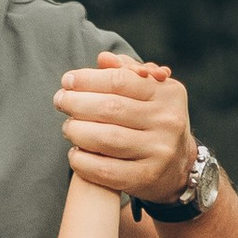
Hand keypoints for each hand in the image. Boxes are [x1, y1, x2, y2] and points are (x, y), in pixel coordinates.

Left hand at [56, 48, 195, 206]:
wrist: (177, 168)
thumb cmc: (153, 122)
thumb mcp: (150, 93)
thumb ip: (127, 74)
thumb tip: (103, 59)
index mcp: (168, 93)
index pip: (121, 80)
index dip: (89, 79)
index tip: (67, 81)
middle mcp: (168, 121)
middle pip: (111, 108)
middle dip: (77, 103)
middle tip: (60, 101)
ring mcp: (159, 151)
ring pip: (106, 138)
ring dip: (77, 131)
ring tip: (68, 127)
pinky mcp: (146, 178)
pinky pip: (105, 170)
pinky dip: (83, 161)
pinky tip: (74, 154)